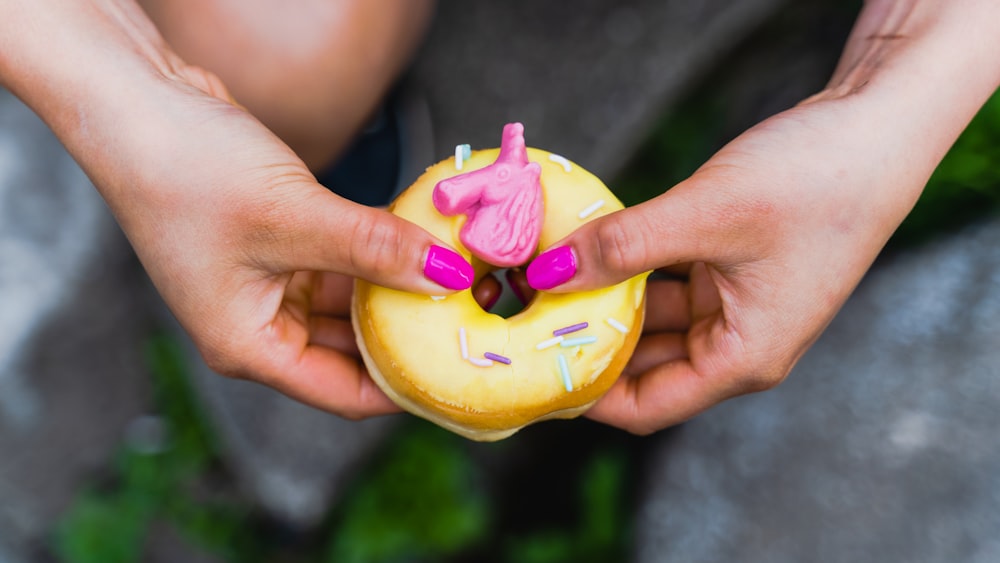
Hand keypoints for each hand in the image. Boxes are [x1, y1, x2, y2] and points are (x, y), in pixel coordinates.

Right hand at [0, 0, 478, 418]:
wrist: (138, 104)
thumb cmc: (190, 171)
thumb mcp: (294, 217)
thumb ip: (374, 250)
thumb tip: (446, 275)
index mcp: (247, 346)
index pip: (343, 393)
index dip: (404, 389)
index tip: (460, 371)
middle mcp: (257, 325)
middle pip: (350, 352)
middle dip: (407, 334)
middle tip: (471, 317)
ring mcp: (268, 286)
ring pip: (350, 307)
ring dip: (396, 290)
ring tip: (456, 278)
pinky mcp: (280, 247)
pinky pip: (342, 267)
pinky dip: (377, 257)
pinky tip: (418, 243)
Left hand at [523, 0, 999, 434]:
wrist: (876, 130)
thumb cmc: (813, 183)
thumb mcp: (704, 215)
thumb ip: (624, 246)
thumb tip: (549, 272)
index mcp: (743, 359)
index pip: (647, 407)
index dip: (585, 397)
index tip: (531, 371)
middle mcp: (738, 344)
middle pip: (645, 369)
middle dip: (588, 346)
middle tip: (526, 321)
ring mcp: (735, 306)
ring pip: (651, 324)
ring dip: (605, 305)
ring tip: (547, 285)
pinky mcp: (730, 270)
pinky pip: (665, 285)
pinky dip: (629, 272)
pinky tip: (590, 251)